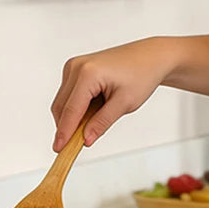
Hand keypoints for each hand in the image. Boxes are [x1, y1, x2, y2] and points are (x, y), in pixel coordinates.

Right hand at [51, 37, 175, 151]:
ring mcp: (74, 66)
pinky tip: (92, 110)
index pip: (71, 110)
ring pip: (62, 102)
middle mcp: (76, 67)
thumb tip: (85, 139)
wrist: (150, 57)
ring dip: (72, 117)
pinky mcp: (75, 69)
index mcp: (88, 73)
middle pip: (62, 106)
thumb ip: (102, 122)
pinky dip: (75, 108)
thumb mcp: (125, 103)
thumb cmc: (141, 75)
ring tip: (95, 121)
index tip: (58, 150)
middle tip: (77, 146)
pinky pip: (68, 95)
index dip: (64, 133)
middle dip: (66, 127)